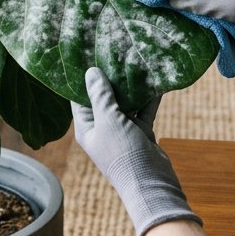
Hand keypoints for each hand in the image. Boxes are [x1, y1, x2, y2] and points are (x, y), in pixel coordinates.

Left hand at [71, 67, 200, 235]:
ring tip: (134, 60)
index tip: (87, 55)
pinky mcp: (140, 132)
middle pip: (103, 98)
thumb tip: (90, 72)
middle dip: (110, 78)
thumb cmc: (122, 153)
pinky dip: (148, 97)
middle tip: (113, 51)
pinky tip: (155, 80)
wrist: (151, 184)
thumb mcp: (108, 120)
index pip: (79, 98)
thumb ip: (100, 96)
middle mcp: (102, 128)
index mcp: (86, 127)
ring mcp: (122, 130)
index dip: (83, 78)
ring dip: (130, 86)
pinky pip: (143, 110)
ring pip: (125, 102)